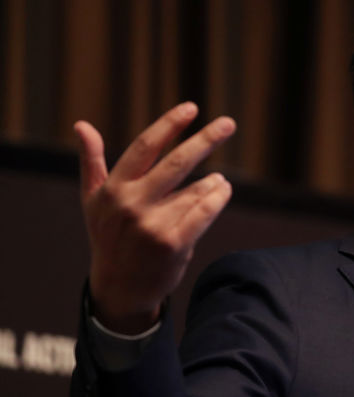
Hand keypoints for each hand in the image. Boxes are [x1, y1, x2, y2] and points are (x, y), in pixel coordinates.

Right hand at [74, 102, 235, 333]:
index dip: (169, 125)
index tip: (191, 108)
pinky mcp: (173, 243)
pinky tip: (223, 190)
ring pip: (197, 190)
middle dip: (206, 139)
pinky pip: (205, 211)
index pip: (145, 147)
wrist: (119, 288)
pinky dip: (218, 198)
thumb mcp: (93, 201)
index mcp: (114, 189)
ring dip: (214, 182)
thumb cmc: (109, 237)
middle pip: (177, 162)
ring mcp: (153, 225)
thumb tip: (81, 125)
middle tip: (228, 123)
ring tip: (219, 181)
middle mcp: (131, 204)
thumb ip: (91, 162)